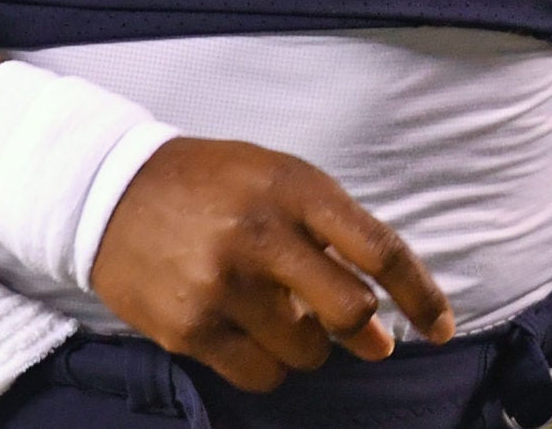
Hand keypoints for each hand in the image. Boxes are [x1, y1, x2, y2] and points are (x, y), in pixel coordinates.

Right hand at [88, 136, 454, 392]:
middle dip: (367, 332)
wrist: (110, 192)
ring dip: (309, 345)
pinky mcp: (191, 327)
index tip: (440, 327)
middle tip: (368, 338)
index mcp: (293, 188)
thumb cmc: (211, 183)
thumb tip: (379, 309)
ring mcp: (224, 285)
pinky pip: (261, 375)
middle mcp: (261, 235)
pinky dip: (268, 365)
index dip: (421, 294)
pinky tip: (250, 334)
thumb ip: (328, 229)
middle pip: (351, 311)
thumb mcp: (275, 177)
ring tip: (281, 316)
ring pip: (307, 352)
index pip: (378, 248)